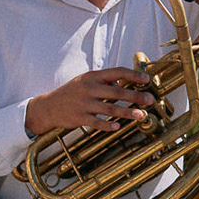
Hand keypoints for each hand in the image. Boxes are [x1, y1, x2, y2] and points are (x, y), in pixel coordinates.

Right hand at [24, 68, 156, 135]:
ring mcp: (83, 103)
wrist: (48, 107)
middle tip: (150, 100)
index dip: (133, 75)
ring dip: (127, 112)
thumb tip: (122, 84)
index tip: (146, 80)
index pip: (116, 72)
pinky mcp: (79, 117)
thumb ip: (104, 81)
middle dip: (135, 96)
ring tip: (141, 115)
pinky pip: (96, 122)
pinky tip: (118, 127)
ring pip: (109, 108)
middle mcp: (88, 88)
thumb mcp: (85, 81)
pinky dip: (107, 125)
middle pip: (116, 91)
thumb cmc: (71, 93)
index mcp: (92, 76)